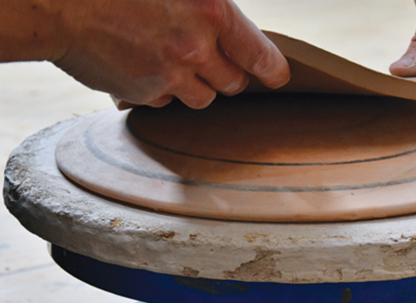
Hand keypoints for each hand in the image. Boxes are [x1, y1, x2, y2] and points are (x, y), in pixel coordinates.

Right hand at [51, 0, 289, 108]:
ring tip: (172, 60)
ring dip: (196, 86)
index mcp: (211, 11)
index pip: (260, 54)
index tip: (276, 77)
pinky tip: (145, 67)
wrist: (62, 5)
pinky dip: (163, 91)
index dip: (272, 69)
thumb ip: (208, 9)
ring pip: (204, 99)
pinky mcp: (146, 93)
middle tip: (208, 59)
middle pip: (233, 83)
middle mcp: (196, 47)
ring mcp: (171, 75)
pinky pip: (169, 103)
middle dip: (226, 75)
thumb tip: (231, 33)